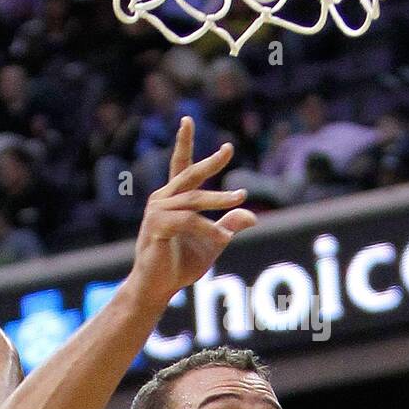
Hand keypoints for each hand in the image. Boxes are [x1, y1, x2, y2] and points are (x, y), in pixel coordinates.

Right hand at [128, 118, 255, 308]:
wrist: (158, 289)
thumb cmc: (180, 265)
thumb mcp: (212, 242)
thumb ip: (228, 226)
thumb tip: (252, 214)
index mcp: (173, 200)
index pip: (179, 166)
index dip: (184, 143)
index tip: (187, 120)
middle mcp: (162, 200)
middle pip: (188, 175)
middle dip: (210, 162)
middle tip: (228, 149)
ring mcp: (157, 213)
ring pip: (194, 199)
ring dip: (219, 199)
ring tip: (241, 198)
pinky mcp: (156, 228)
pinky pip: (187, 221)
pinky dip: (207, 228)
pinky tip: (221, 239)